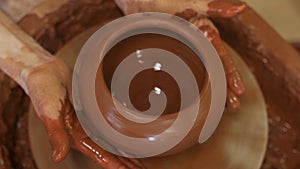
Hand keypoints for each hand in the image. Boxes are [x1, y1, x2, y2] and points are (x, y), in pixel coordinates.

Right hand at [26, 58, 143, 168]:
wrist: (44, 71)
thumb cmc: (43, 90)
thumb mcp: (49, 112)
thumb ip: (55, 134)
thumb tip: (58, 158)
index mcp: (75, 136)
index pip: (99, 155)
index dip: (114, 165)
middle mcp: (85, 130)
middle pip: (109, 150)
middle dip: (124, 161)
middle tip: (142, 167)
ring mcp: (90, 119)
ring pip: (112, 137)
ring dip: (125, 146)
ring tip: (141, 154)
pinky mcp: (93, 107)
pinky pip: (110, 121)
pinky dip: (120, 128)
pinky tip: (129, 129)